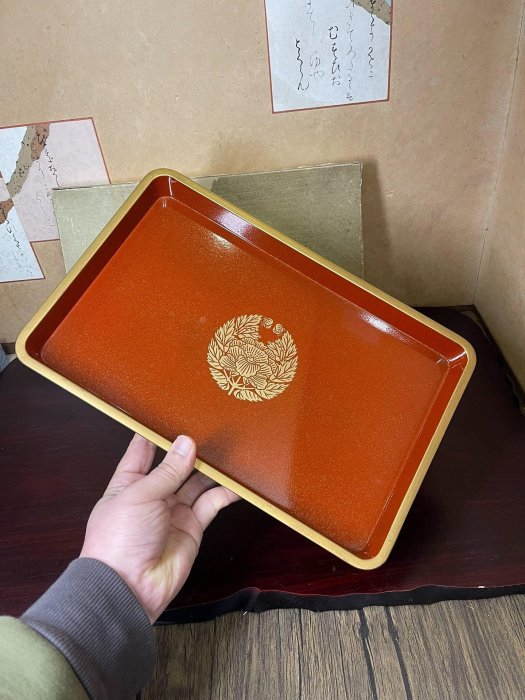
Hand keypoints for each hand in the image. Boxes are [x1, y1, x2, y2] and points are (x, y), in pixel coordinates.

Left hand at [80, 434, 238, 621]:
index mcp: (129, 483)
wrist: (128, 587)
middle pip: (175, 464)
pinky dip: (224, 493)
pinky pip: (211, 504)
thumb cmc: (119, 537)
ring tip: (229, 450)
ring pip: (196, 482)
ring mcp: (173, 511)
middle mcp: (152, 494)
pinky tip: (237, 482)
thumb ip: (167, 470)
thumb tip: (187, 443)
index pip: (143, 450)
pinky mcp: (192, 527)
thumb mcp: (140, 495)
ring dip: (210, 468)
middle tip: (212, 428)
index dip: (156, 432)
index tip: (173, 413)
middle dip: (191, 449)